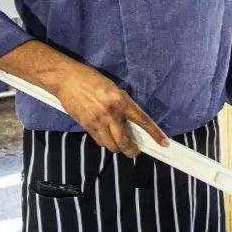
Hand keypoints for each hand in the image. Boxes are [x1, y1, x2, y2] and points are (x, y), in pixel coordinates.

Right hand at [52, 64, 167, 157]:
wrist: (67, 79)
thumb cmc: (92, 80)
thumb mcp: (114, 89)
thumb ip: (123, 105)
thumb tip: (131, 121)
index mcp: (121, 101)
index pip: (143, 121)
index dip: (155, 134)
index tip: (164, 143)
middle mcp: (111, 113)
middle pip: (125, 141)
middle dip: (132, 150)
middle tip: (135, 151)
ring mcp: (98, 121)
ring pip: (112, 145)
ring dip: (118, 148)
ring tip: (120, 145)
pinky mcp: (86, 126)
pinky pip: (99, 141)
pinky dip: (105, 143)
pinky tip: (106, 138)